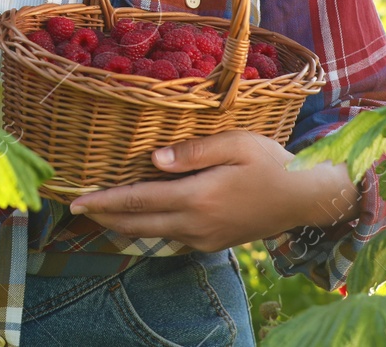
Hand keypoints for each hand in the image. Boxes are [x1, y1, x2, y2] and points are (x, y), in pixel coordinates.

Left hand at [65, 130, 359, 251]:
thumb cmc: (273, 162)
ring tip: (100, 215)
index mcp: (199, 197)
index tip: (77, 203)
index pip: (139, 200)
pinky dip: (149, 229)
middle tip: (76, 211)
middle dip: (104, 218)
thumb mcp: (236, 143)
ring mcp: (205, 238)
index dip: (104, 202)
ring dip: (124, 226)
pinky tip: (140, 219)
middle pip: (138, 224)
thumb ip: (193, 151)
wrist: (308, 199)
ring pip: (153, 234)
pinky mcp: (213, 243)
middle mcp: (197, 224)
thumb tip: (153, 159)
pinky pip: (171, 238)